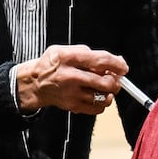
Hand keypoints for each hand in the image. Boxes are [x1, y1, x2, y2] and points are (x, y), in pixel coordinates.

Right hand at [15, 44, 129, 116]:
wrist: (34, 83)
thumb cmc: (52, 65)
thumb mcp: (66, 50)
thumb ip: (90, 54)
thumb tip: (115, 60)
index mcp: (69, 58)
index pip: (101, 60)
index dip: (117, 64)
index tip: (123, 67)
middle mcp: (70, 76)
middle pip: (105, 82)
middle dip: (116, 81)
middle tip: (115, 78)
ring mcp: (71, 93)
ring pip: (103, 97)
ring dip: (110, 92)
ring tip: (105, 86)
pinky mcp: (72, 106)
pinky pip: (97, 108)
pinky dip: (103, 103)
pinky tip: (98, 95)